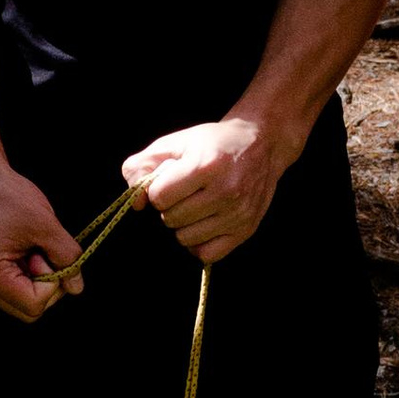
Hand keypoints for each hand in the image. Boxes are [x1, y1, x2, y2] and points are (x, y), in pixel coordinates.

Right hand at [0, 161, 84, 321]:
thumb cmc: (7, 195)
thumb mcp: (46, 225)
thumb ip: (66, 258)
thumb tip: (77, 287)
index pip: (34, 305)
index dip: (53, 284)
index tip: (49, 254)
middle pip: (27, 309)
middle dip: (46, 284)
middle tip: (43, 251)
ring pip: (22, 299)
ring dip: (37, 277)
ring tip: (32, 246)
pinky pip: (13, 286)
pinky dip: (27, 271)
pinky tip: (24, 247)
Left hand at [123, 115, 292, 263]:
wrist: (261, 142)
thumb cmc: (212, 142)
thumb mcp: (174, 143)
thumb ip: (141, 165)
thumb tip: (136, 203)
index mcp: (206, 165)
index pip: (159, 197)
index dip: (158, 190)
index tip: (171, 180)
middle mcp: (226, 191)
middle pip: (171, 219)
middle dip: (171, 207)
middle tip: (186, 192)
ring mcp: (238, 213)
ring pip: (186, 239)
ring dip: (184, 225)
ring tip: (197, 206)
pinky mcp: (246, 229)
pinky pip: (207, 254)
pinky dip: (198, 243)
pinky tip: (203, 224)